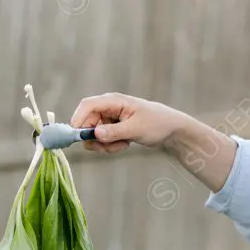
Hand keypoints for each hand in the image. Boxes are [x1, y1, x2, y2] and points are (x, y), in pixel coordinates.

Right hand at [69, 93, 192, 154]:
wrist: (171, 129)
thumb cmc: (156, 123)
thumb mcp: (136, 129)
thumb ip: (114, 132)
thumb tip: (94, 133)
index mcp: (113, 101)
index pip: (87, 105)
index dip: (78, 120)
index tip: (79, 137)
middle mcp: (108, 108)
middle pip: (86, 122)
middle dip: (94, 138)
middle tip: (106, 147)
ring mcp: (109, 118)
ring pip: (93, 134)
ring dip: (104, 144)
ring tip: (122, 144)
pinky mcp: (112, 128)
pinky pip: (101, 139)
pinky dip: (109, 146)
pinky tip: (124, 144)